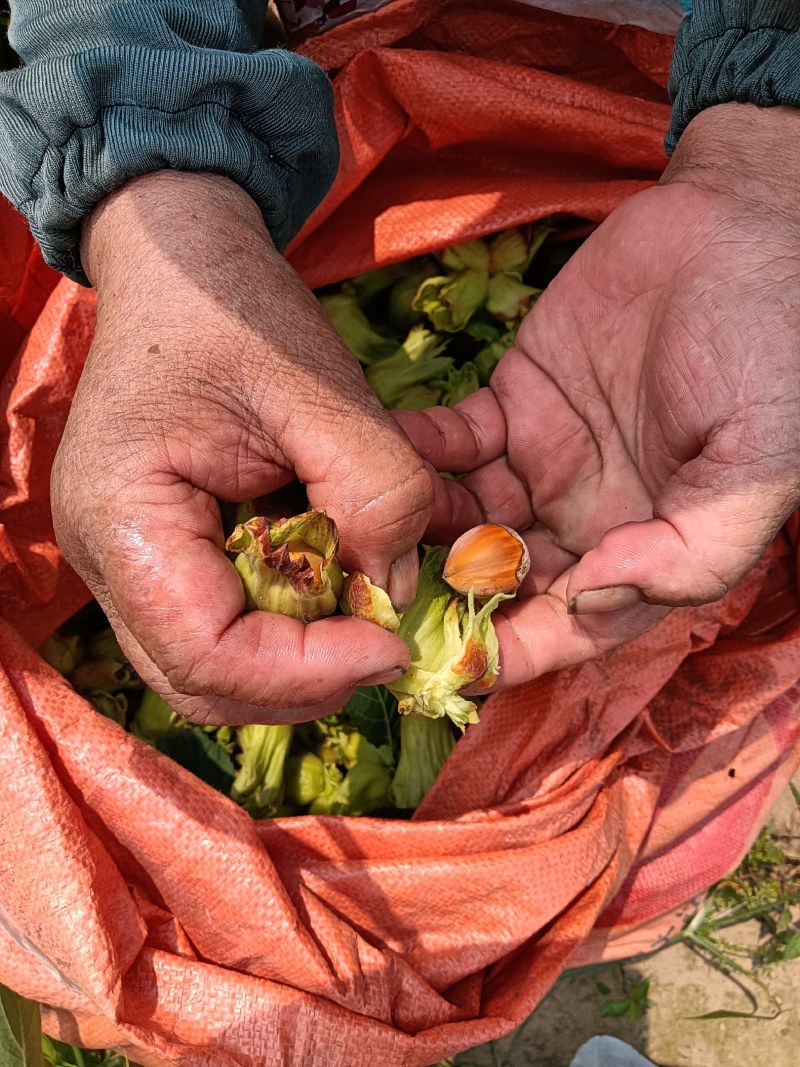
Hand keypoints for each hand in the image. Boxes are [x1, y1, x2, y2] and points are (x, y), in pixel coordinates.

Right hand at [52, 172, 432, 723]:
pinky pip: (220, 626)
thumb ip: (374, 490)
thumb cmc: (234, 308)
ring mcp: (127, 563)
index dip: (309, 671)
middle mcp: (107, 561)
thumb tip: (395, 591)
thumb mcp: (320, 386)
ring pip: (213, 667)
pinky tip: (332, 585)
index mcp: (122, 518)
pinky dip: (285, 628)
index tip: (394, 642)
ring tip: (365, 617)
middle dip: (306, 680)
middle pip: (204, 683)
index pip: (207, 656)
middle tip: (386, 643)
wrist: (182, 263)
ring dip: (298, 662)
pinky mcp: (159, 555)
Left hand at [398, 104, 799, 686]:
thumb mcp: (758, 464)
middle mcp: (588, 517)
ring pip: (467, 516)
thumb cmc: (773, 352)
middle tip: (382, 596)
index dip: (518, 651)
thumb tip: (588, 600)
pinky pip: (455, 442)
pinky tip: (384, 453)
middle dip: (445, 595)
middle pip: (504, 580)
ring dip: (420, 527)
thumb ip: (690, 550)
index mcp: (647, 547)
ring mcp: (545, 459)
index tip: (457, 666)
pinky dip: (419, 453)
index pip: (571, 624)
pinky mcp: (514, 400)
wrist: (743, 228)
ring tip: (369, 525)